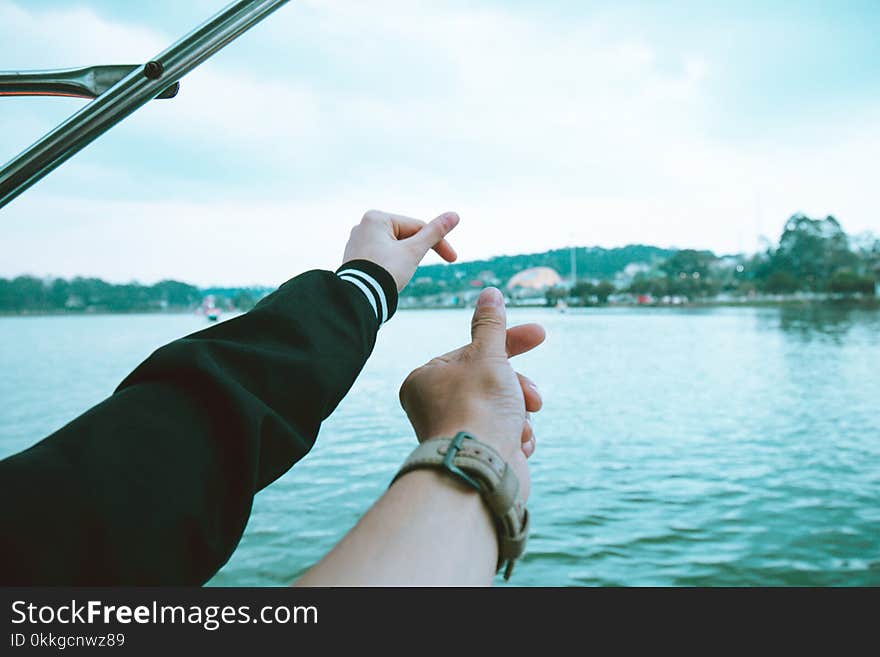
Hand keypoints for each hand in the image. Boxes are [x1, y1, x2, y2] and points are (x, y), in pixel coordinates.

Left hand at [343, 209, 459, 291]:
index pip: (417, 226)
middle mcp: (363, 225)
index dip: (437, 242)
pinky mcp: (354, 257)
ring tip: (396, 276)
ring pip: (393, 248)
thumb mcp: (414, 251)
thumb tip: (455, 215)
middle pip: (404, 236)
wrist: (360, 299)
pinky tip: (386, 278)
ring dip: (402, 260)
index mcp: (376, 218)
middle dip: (414, 253)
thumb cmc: (386, 272)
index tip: (452, 259)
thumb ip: (434, 233)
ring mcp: (357, 242)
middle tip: (413, 270)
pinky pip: (380, 257)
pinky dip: (389, 265)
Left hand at [399, 287, 544, 499]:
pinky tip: (517, 444)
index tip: (540, 334)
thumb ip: (491, 326)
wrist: (480, 470)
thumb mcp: (488, 357)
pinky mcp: (474, 452)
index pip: (472, 349)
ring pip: (501, 407)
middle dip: (516, 388)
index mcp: (425, 377)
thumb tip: (490, 293)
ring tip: (519, 426)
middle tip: (533, 398)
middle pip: (489, 380)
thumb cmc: (478, 408)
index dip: (510, 341)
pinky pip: (502, 432)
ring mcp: (454, 430)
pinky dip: (515, 436)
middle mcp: (434, 404)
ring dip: (518, 414)